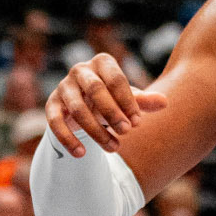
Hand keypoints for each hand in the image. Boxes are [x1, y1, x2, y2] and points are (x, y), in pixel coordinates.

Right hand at [45, 57, 167, 156]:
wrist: (82, 106)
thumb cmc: (110, 99)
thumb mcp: (127, 98)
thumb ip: (143, 101)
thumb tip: (165, 103)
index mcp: (102, 62)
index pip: (116, 79)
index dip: (127, 102)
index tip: (137, 123)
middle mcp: (80, 70)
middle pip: (96, 90)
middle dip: (112, 113)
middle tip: (127, 132)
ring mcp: (63, 86)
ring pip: (77, 109)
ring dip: (95, 130)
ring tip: (114, 147)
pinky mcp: (50, 105)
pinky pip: (55, 123)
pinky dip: (68, 139)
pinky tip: (82, 154)